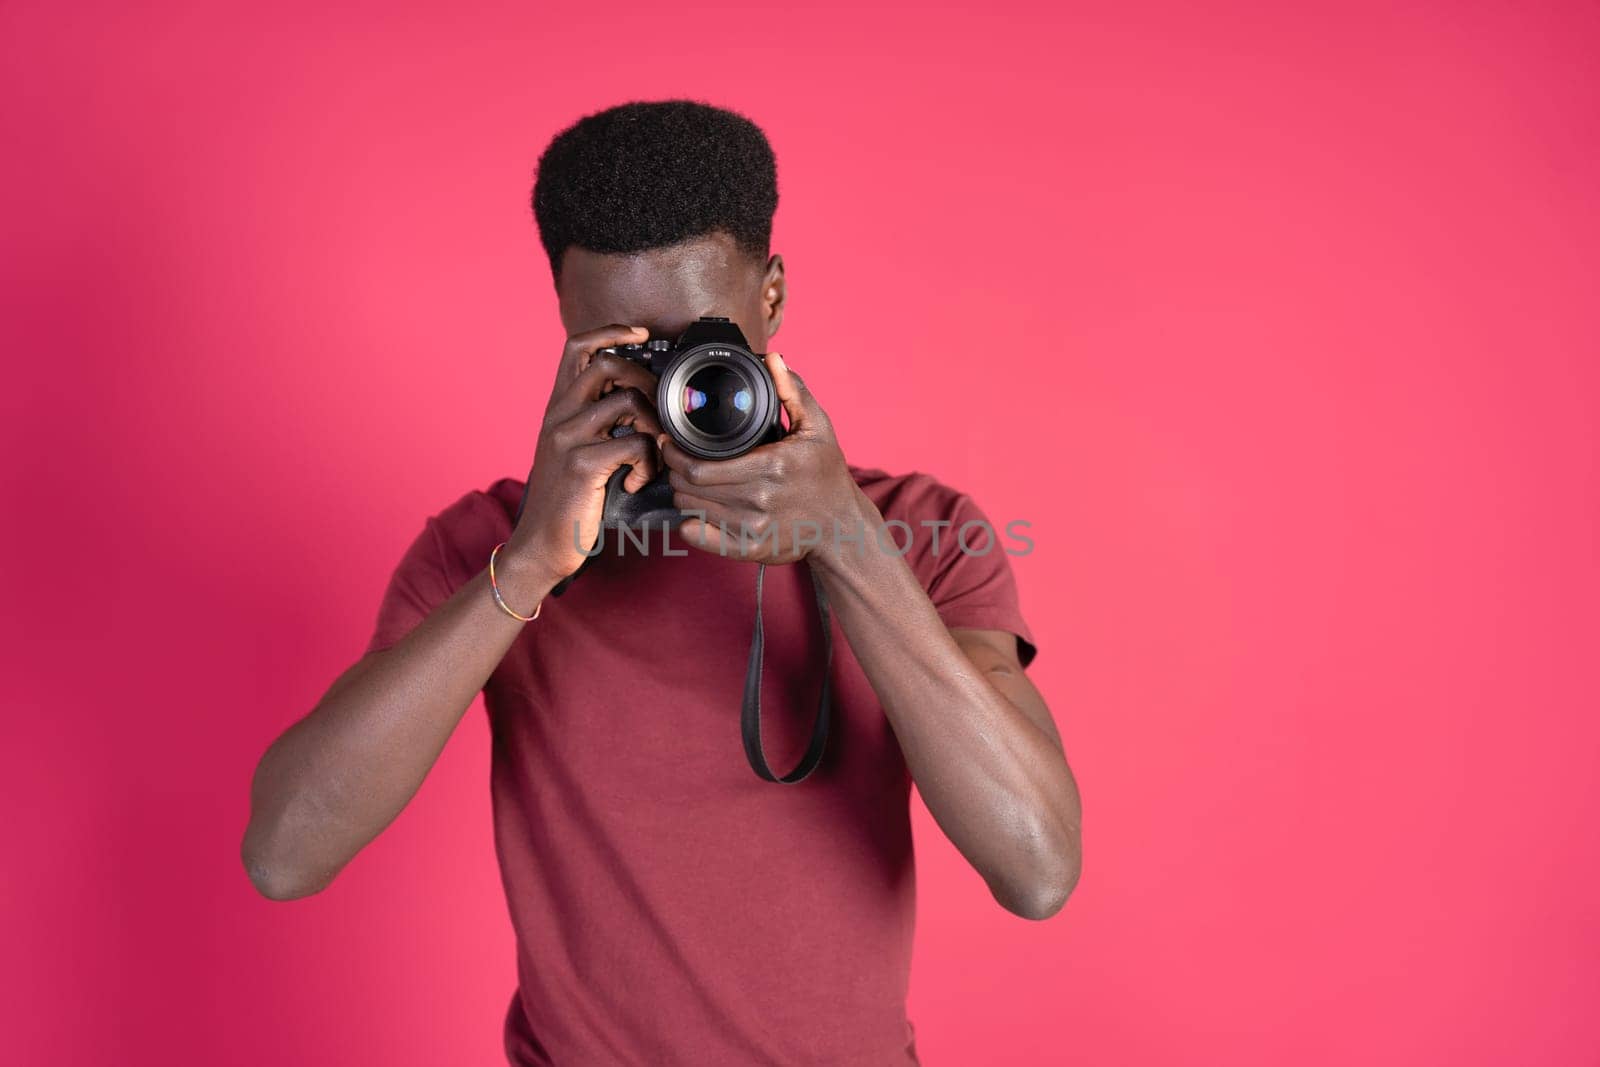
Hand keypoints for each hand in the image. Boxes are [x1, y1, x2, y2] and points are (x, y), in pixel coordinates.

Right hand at [505, 324, 663, 586]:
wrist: (539, 547)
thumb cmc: (567, 503)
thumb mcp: (575, 453)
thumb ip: (597, 425)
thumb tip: (640, 404)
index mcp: (558, 409)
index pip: (578, 347)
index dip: (612, 332)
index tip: (641, 335)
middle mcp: (558, 416)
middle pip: (608, 363)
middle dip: (646, 382)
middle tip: (658, 416)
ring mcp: (567, 438)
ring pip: (628, 401)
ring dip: (654, 428)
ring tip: (651, 458)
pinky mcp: (581, 464)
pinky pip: (634, 444)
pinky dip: (647, 465)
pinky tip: (635, 484)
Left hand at [660, 352, 863, 565]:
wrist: (841, 525)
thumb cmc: (827, 474)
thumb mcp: (817, 427)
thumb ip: (793, 392)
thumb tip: (773, 360)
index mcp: (771, 465)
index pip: (699, 465)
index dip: (676, 454)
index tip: (670, 443)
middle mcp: (760, 498)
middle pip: (690, 488)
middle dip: (674, 471)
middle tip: (673, 459)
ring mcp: (754, 527)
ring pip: (692, 510)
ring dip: (681, 494)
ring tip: (684, 481)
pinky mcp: (751, 549)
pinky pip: (702, 538)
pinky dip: (689, 525)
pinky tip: (693, 513)